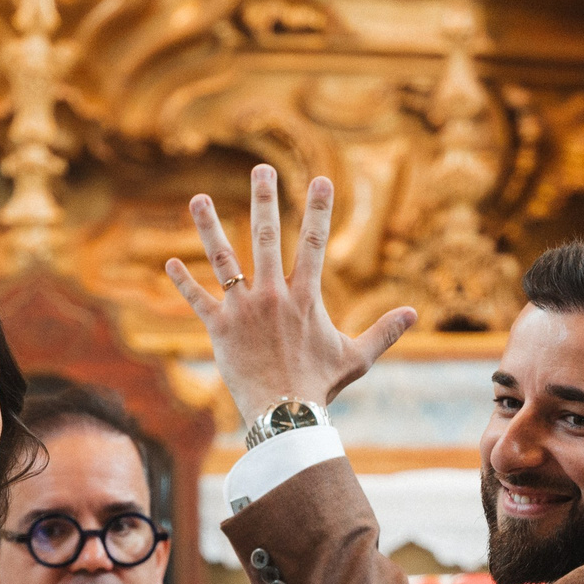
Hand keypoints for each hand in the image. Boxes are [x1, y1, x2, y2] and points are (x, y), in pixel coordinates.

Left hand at [165, 165, 413, 418]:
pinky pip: (197, 300)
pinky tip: (169, 262)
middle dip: (263, 199)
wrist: (284, 414)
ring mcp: (242, 309)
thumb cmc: (320, 386)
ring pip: (223, 259)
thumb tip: (414, 313)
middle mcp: (272, 295)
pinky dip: (183, 282)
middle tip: (261, 169)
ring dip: (209, 226)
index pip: (314, 243)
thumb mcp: (357, 357)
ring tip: (198, 198)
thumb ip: (383, 331)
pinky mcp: (219, 328)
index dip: (319, 209)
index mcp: (304, 296)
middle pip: (265, 236)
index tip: (322, 179)